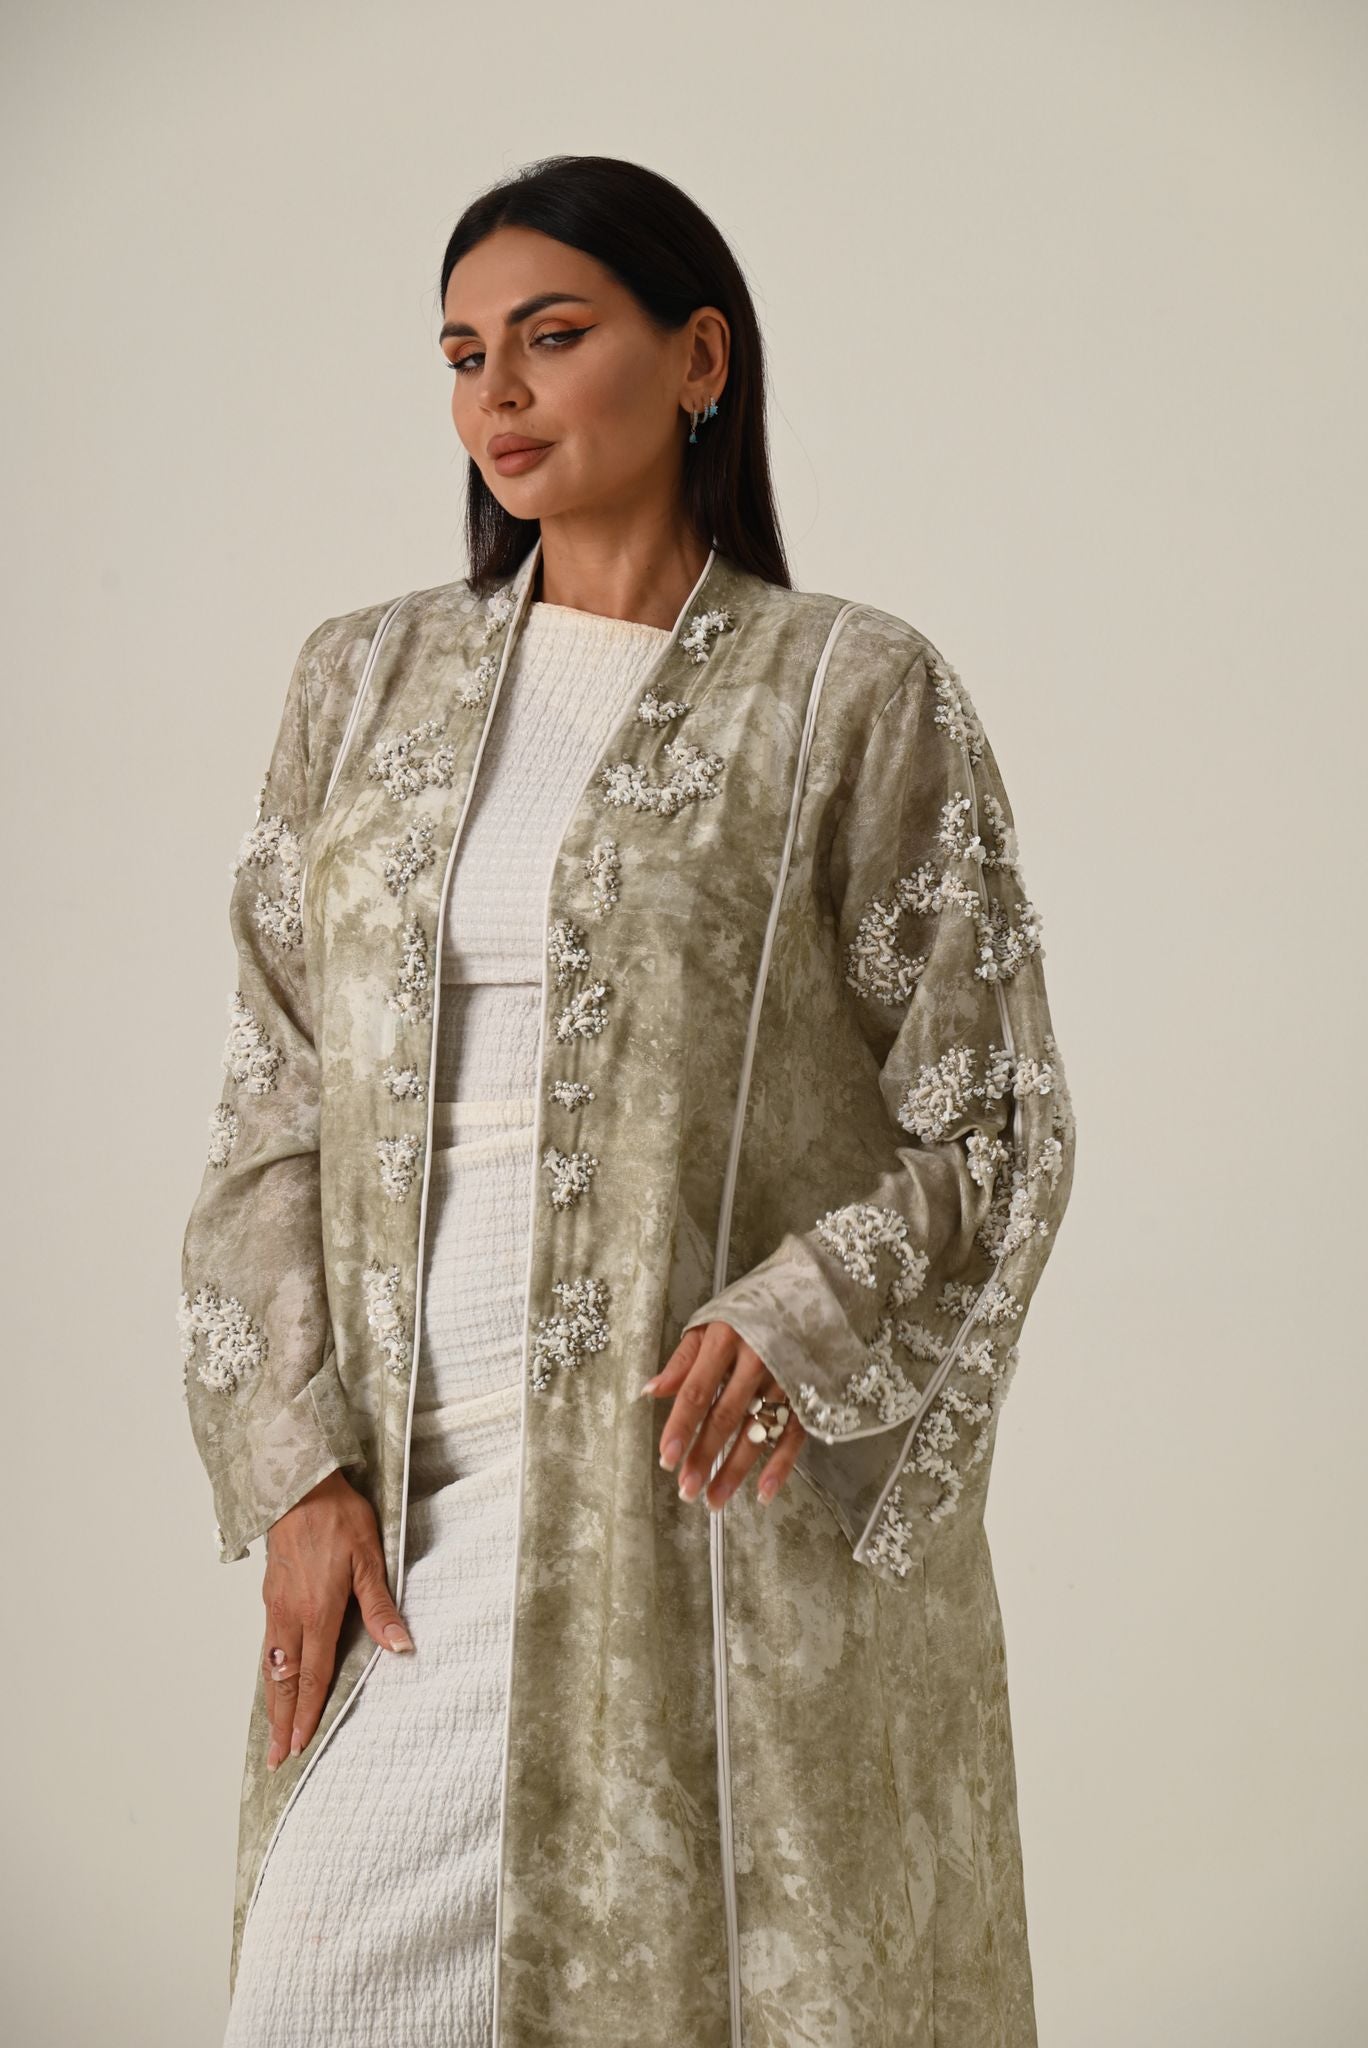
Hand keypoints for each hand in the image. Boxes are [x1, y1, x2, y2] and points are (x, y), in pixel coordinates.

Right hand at [259, 1468, 413, 1771]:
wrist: (299, 1486)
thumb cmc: (337, 1518)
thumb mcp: (369, 1558)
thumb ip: (380, 1606)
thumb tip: (401, 1646)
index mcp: (316, 1613)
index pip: (313, 1675)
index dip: (308, 1713)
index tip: (300, 1745)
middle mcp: (290, 1616)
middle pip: (284, 1681)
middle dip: (281, 1722)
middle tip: (277, 1757)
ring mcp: (276, 1606)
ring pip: (271, 1666)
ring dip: (272, 1702)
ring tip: (272, 1731)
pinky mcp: (271, 1594)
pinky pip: (267, 1646)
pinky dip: (267, 1673)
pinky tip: (272, 1681)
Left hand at [643, 1322, 806, 1511]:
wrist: (813, 1285)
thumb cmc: (752, 1307)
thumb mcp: (712, 1321)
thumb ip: (683, 1360)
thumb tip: (650, 1391)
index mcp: (725, 1339)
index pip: (697, 1390)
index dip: (680, 1427)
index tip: (667, 1459)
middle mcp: (757, 1359)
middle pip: (726, 1416)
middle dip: (705, 1456)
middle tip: (687, 1490)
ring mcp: (786, 1376)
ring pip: (758, 1430)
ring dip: (736, 1469)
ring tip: (715, 1499)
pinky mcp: (809, 1391)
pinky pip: (795, 1433)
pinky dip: (781, 1465)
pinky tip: (765, 1492)